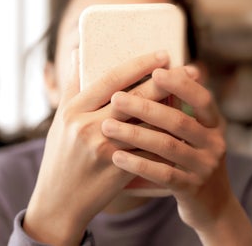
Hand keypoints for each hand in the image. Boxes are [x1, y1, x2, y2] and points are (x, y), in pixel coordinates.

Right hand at [23, 51, 169, 244]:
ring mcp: (104, 150)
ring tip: (192, 97)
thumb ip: (72, 85)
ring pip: (146, 125)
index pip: (110, 80)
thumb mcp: (60, 119)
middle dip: (165, 82)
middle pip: (134, 98)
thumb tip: (79, 51)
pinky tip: (184, 128)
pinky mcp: (118, 170)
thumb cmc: (59, 156)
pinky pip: (148, 150)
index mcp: (72, 111)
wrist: (58, 201)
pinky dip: (166, 138)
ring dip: (172, 109)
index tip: (162, 54)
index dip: (139, 65)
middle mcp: (87, 128)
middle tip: (188, 69)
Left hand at [102, 66, 251, 244]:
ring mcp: (205, 167)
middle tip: (116, 98)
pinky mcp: (192, 189)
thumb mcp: (191, 134)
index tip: (155, 71)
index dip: (181, 84)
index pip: (202, 98)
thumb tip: (148, 73)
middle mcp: (214, 143)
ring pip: (168, 146)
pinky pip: (163, 174)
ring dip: (135, 134)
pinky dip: (138, 164)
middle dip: (146, 107)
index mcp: (213, 123)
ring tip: (107, 126)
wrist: (210, 205)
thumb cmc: (189, 159)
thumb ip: (175, 109)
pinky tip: (116, 157)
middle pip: (179, 121)